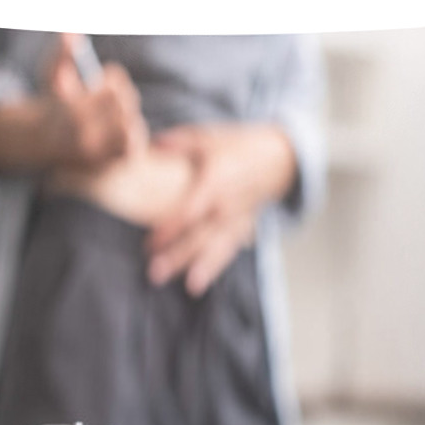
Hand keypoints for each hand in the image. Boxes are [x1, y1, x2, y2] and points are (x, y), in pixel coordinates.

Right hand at [0, 36, 147, 173]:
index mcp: (74, 114)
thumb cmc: (55, 104)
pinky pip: (135, 145)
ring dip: (127, 117)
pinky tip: (119, 131)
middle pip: (127, 105)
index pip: (114, 89)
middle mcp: (88, 138)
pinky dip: (132, 135)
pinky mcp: (110, 165)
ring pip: (134, 126)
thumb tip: (71, 33)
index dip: (113, 81)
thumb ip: (62, 55)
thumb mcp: (53, 77)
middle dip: (122, 98)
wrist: (47, 146)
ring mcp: (101, 155)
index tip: (107, 81)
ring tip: (115, 117)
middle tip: (113, 98)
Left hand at [145, 123, 296, 295]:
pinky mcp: (241, 229)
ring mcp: (235, 220)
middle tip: (155, 273)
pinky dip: (212, 269)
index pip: (189, 210)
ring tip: (186, 287)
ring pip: (214, 248)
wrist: (276, 158)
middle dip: (178, 256)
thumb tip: (149, 145)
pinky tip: (195, 286)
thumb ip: (177, 143)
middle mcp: (226, 206)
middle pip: (199, 236)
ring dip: (199, 269)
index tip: (150, 243)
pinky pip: (225, 252)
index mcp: (215, 182)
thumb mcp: (207, 138)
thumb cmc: (236, 146)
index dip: (171, 228)